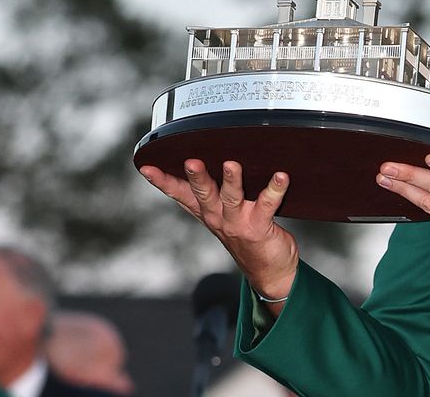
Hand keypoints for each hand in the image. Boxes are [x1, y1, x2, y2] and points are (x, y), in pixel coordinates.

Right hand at [140, 159, 299, 310]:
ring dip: (232, 181)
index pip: (180, 194)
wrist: (270, 272)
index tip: (147, 167)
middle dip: (196, 177)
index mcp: (207, 212)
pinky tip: (281, 177)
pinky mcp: (259, 227)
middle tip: (191, 161)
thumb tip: (216, 157)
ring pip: (232, 198)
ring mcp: (238, 223)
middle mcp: (218, 217)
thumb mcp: (224, 216)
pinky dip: (275, 189)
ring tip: (231, 165)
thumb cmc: (249, 237)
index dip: (163, 182)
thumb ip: (217, 193)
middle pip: (203, 194)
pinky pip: (268, 204)